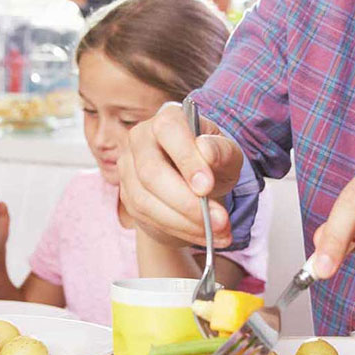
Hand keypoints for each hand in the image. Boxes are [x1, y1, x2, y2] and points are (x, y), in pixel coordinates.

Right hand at [118, 102, 244, 246]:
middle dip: (186, 202)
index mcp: (167, 120)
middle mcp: (140, 140)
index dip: (186, 160)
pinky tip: (203, 235)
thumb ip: (222, 150)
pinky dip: (179, 230)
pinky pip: (148, 218)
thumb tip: (206, 151)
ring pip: (146, 201)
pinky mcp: (127, 195)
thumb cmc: (211, 161)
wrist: (195, 182)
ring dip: (184, 223)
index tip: (208, 187)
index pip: (169, 132)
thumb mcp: (227, 154)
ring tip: (218, 233)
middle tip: (219, 221)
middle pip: (151, 172)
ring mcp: (128, 169)